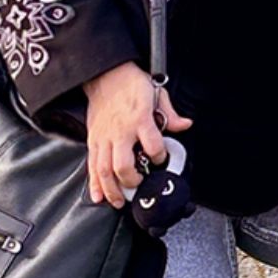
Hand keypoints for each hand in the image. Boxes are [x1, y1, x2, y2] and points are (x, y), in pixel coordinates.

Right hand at [82, 62, 192, 206]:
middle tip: (139, 186)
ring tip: (119, 201)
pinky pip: (91, 166)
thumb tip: (185, 125)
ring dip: (112, 189)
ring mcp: (105, 138)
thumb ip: (170, 114)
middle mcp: (121, 132)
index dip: (159, 156)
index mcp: (140, 119)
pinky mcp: (93, 140)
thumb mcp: (157, 93)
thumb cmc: (131, 84)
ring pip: (104, 170)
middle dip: (132, 181)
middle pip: (123, 165)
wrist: (105, 75)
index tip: (161, 158)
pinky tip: (98, 195)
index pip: (153, 146)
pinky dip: (94, 183)